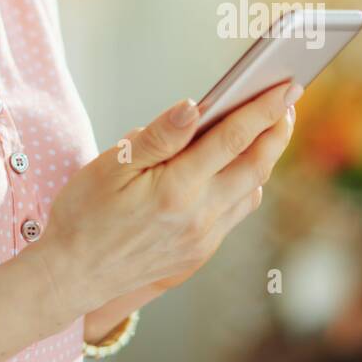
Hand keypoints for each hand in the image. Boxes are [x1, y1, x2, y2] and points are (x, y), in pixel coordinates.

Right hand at [39, 81, 298, 319]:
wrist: (73, 274)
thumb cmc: (85, 212)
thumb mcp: (111, 165)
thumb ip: (158, 136)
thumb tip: (193, 107)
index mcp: (177, 189)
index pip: (233, 139)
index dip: (263, 110)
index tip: (286, 87)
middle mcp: (199, 216)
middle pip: (256, 166)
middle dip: (277, 130)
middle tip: (288, 100)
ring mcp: (203, 239)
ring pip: (251, 191)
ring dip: (266, 158)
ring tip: (268, 128)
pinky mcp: (200, 253)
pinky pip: (236, 213)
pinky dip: (246, 184)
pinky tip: (237, 168)